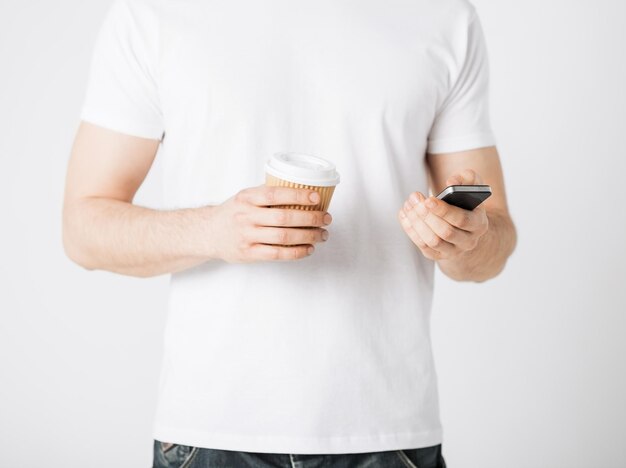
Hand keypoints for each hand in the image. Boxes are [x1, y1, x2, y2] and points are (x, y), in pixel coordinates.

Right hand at [207, 184, 331, 262]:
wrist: (208, 233)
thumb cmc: (233, 213)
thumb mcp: (245, 197)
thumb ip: (267, 193)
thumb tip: (301, 188)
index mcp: (246, 198)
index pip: (275, 194)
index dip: (298, 195)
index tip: (316, 196)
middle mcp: (246, 216)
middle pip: (284, 218)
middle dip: (310, 218)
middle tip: (326, 218)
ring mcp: (247, 236)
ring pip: (284, 237)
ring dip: (308, 236)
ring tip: (322, 234)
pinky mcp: (249, 253)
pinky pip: (278, 254)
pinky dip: (297, 252)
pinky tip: (309, 248)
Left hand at [397, 169, 488, 260]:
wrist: (467, 228)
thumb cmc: (468, 203)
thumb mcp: (473, 188)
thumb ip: (467, 178)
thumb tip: (452, 182)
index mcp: (479, 224)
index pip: (462, 220)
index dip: (444, 211)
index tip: (428, 200)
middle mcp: (468, 241)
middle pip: (445, 232)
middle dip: (426, 215)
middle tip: (414, 199)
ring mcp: (453, 250)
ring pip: (433, 241)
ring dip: (417, 223)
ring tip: (408, 205)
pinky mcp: (439, 255)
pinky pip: (423, 246)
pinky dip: (411, 231)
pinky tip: (405, 215)